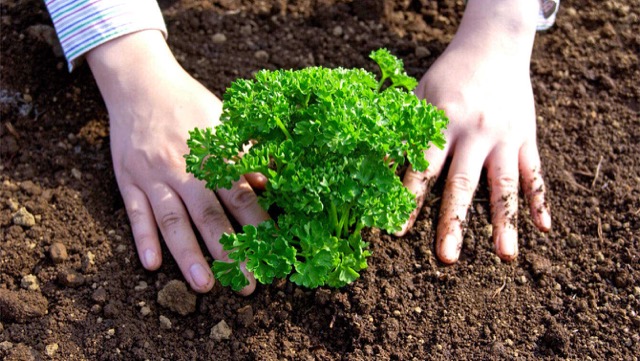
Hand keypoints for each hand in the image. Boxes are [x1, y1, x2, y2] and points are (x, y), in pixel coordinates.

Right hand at [87, 30, 268, 293]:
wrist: (141, 83)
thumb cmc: (190, 104)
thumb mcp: (224, 120)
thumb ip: (244, 153)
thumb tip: (268, 182)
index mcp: (211, 153)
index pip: (239, 195)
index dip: (257, 224)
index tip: (273, 252)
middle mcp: (182, 167)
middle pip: (208, 214)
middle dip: (230, 251)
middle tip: (248, 283)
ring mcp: (152, 175)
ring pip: (172, 219)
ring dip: (188, 254)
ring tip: (205, 285)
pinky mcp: (127, 179)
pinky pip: (135, 212)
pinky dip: (143, 238)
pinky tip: (152, 264)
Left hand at [397, 0, 550, 261]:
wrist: (493, 46)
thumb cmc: (447, 77)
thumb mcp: (418, 97)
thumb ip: (402, 132)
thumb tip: (373, 169)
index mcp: (443, 121)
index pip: (423, 167)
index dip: (408, 199)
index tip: (396, 231)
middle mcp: (476, 132)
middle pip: (463, 184)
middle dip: (454, 223)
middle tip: (446, 259)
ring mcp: (506, 137)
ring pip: (505, 186)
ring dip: (505, 222)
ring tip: (505, 256)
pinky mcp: (527, 138)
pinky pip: (536, 173)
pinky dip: (541, 201)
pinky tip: (544, 230)